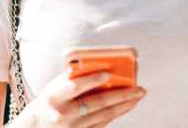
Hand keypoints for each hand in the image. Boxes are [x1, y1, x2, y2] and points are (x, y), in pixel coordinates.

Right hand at [22, 70, 146, 126]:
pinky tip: (125, 106)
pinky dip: (115, 114)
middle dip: (120, 95)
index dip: (91, 80)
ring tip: (137, 96)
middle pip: (96, 103)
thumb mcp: (54, 87)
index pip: (74, 87)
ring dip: (123, 105)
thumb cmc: (49, 101)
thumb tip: (99, 65)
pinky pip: (102, 125)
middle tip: (138, 88)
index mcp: (54, 97)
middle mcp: (63, 114)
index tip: (108, 73)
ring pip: (103, 116)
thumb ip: (73, 77)